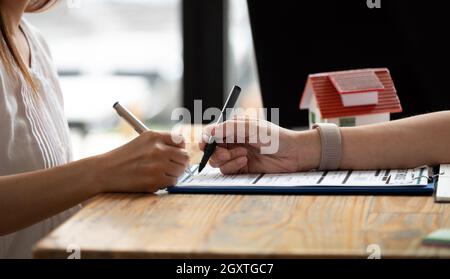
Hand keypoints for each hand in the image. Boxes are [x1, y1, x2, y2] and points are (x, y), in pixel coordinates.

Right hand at [94, 131, 189, 192]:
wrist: (105, 171)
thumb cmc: (123, 157)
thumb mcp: (142, 142)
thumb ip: (161, 143)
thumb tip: (182, 151)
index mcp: (154, 136)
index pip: (181, 140)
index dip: (180, 149)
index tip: (176, 154)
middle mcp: (157, 149)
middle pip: (184, 156)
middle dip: (180, 163)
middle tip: (171, 167)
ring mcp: (157, 165)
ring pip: (180, 171)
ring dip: (173, 174)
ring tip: (160, 174)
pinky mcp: (155, 180)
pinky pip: (173, 182)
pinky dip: (167, 183)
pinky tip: (155, 180)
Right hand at [200, 119, 319, 173]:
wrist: (292, 153)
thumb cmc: (274, 136)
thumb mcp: (251, 127)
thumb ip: (229, 128)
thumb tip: (210, 132)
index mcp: (232, 129)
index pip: (211, 134)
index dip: (205, 139)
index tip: (205, 144)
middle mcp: (232, 142)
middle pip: (211, 150)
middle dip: (216, 152)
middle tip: (225, 152)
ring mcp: (235, 156)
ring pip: (217, 162)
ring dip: (227, 159)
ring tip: (243, 154)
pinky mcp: (241, 168)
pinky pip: (227, 170)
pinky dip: (232, 166)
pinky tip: (245, 161)